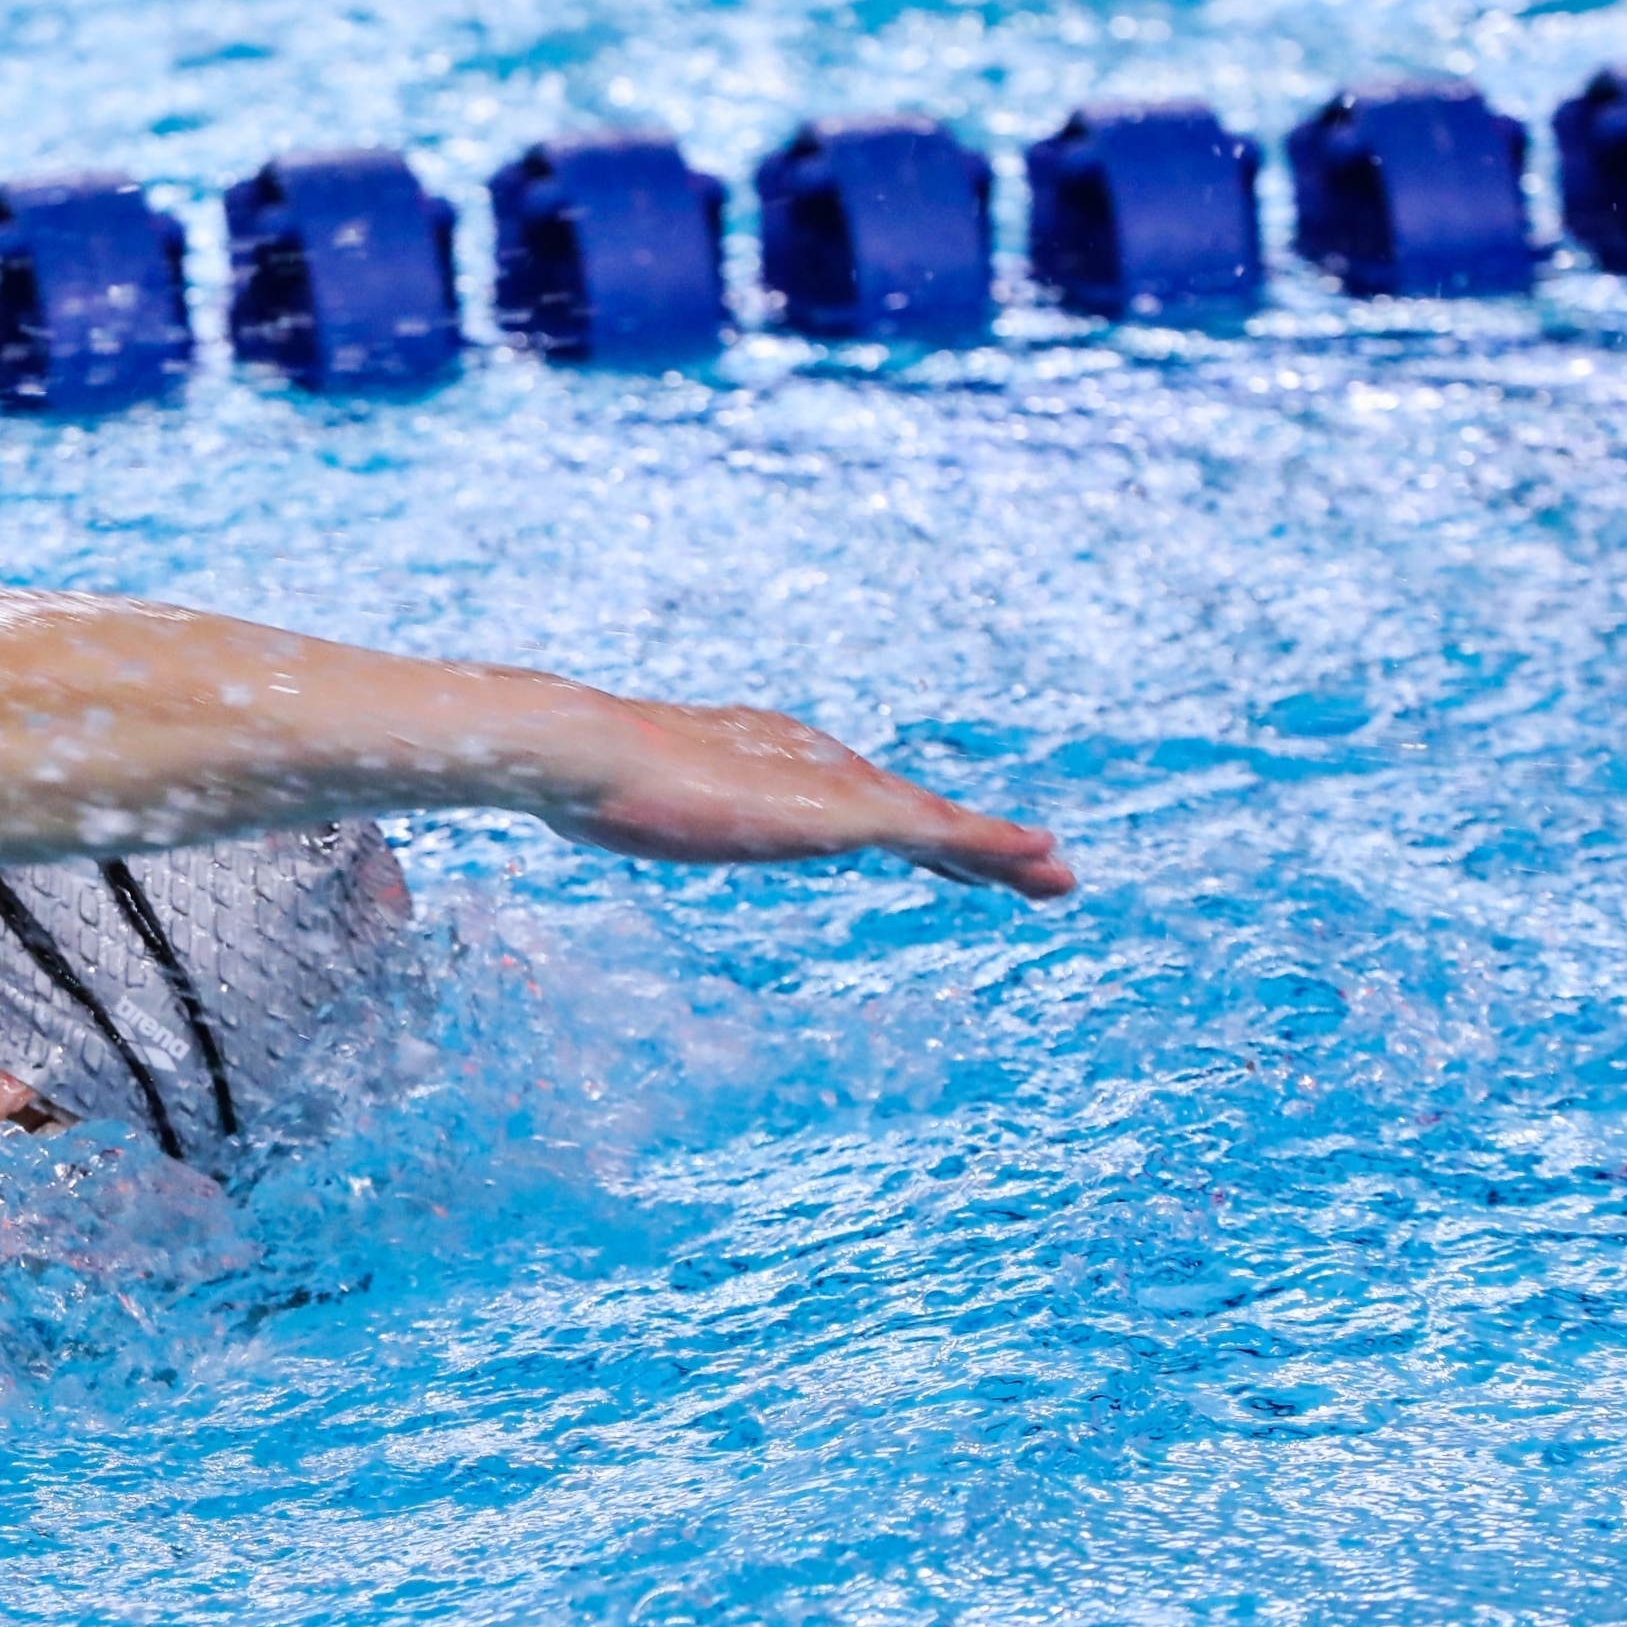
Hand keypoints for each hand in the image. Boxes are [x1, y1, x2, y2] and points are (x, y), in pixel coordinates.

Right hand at [561, 702, 1075, 899]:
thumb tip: (570, 796)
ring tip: (1057, 875)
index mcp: (770, 759)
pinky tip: (1035, 860)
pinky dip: (989, 846)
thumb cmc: (584, 775)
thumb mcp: (614, 796)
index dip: (909, 832)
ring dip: (1001, 850)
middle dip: (975, 843)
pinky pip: (938, 834)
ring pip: (940, 823)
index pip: (856, 800)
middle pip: (912, 808)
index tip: (951, 856)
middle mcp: (815, 761)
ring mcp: (830, 787)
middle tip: (1040, 869)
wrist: (586, 751)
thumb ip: (620, 796)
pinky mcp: (841, 814)